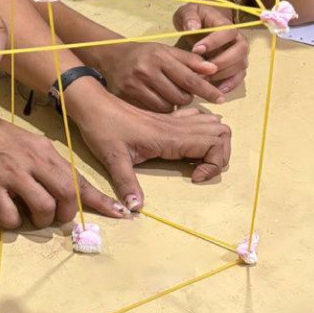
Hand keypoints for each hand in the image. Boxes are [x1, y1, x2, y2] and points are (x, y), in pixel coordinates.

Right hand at [0, 108, 127, 228]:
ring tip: (27, 213)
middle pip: (67, 195)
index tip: (120, 214)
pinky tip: (5, 211)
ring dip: (39, 219)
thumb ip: (47, 165)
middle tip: (54, 217)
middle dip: (65, 214)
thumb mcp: (28, 144)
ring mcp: (11, 174)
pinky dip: (11, 222)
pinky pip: (10, 217)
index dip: (100, 200)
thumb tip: (68, 188)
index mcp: (45, 151)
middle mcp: (33, 161)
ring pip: (43, 208)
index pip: (78, 179)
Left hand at [74, 90, 231, 209]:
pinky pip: (199, 118)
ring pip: (214, 124)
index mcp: (169, 137)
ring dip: (215, 143)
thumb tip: (135, 208)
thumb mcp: (112, 159)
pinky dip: (204, 131)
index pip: (213, 143)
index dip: (214, 164)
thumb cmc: (102, 129)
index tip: (194, 178)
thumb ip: (126, 183)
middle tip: (201, 172)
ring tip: (199, 161)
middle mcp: (176, 126)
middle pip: (221, 133)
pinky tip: (189, 146)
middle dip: (220, 156)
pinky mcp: (167, 118)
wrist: (92, 104)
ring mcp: (173, 120)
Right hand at [96, 40, 223, 111]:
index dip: (207, 90)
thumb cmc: (146, 54)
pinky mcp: (126, 97)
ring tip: (171, 96)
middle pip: (179, 96)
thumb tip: (213, 70)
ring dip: (174, 105)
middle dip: (188, 97)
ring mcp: (134, 85)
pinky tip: (159, 101)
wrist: (113, 56)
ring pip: (167, 106)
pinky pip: (153, 111)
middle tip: (185, 92)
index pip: (189, 78)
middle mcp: (146, 71)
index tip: (220, 99)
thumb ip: (191, 61)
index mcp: (159, 57)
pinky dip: (161, 109)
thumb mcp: (167, 51)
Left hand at [174, 2, 249, 96]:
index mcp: (227, 25)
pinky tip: (216, 91)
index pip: (228, 33)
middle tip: (201, 69)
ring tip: (204, 80)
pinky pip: (238, 78)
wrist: (202, 24)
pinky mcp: (236, 68)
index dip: (214, 42)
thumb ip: (189, 17)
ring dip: (223, 75)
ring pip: (240, 66)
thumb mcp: (188, 12)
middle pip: (240, 52)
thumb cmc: (196, 18)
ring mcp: (239, 56)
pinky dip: (230, 85)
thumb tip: (192, 27)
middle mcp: (238, 41)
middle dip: (221, 61)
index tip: (196, 49)